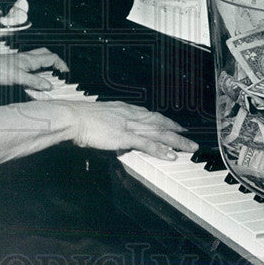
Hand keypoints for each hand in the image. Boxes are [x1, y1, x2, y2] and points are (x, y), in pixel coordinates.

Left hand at [0, 47, 69, 89]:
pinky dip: (37, 72)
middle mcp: (27, 58)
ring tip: (50, 78)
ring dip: (46, 66)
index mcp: (30, 59)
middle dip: (55, 61)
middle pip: (46, 54)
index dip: (61, 65)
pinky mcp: (15, 66)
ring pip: (38, 60)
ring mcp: (21, 61)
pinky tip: (34, 80)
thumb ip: (34, 81)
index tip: (66, 74)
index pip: (52, 58)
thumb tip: (49, 85)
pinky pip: (31, 66)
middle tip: (60, 72)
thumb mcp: (18, 77)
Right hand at [60, 100, 198, 160]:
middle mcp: (131, 115)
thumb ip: (112, 126)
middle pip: (159, 123)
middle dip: (176, 131)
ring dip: (176, 141)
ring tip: (190, 148)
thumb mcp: (101, 119)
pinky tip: (170, 155)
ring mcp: (128, 125)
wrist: (72, 117)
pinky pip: (146, 144)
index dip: (165, 121)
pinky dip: (160, 150)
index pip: (150, 115)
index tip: (175, 125)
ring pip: (158, 132)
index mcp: (125, 109)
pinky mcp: (123, 136)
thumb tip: (117, 137)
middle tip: (190, 138)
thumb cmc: (80, 119)